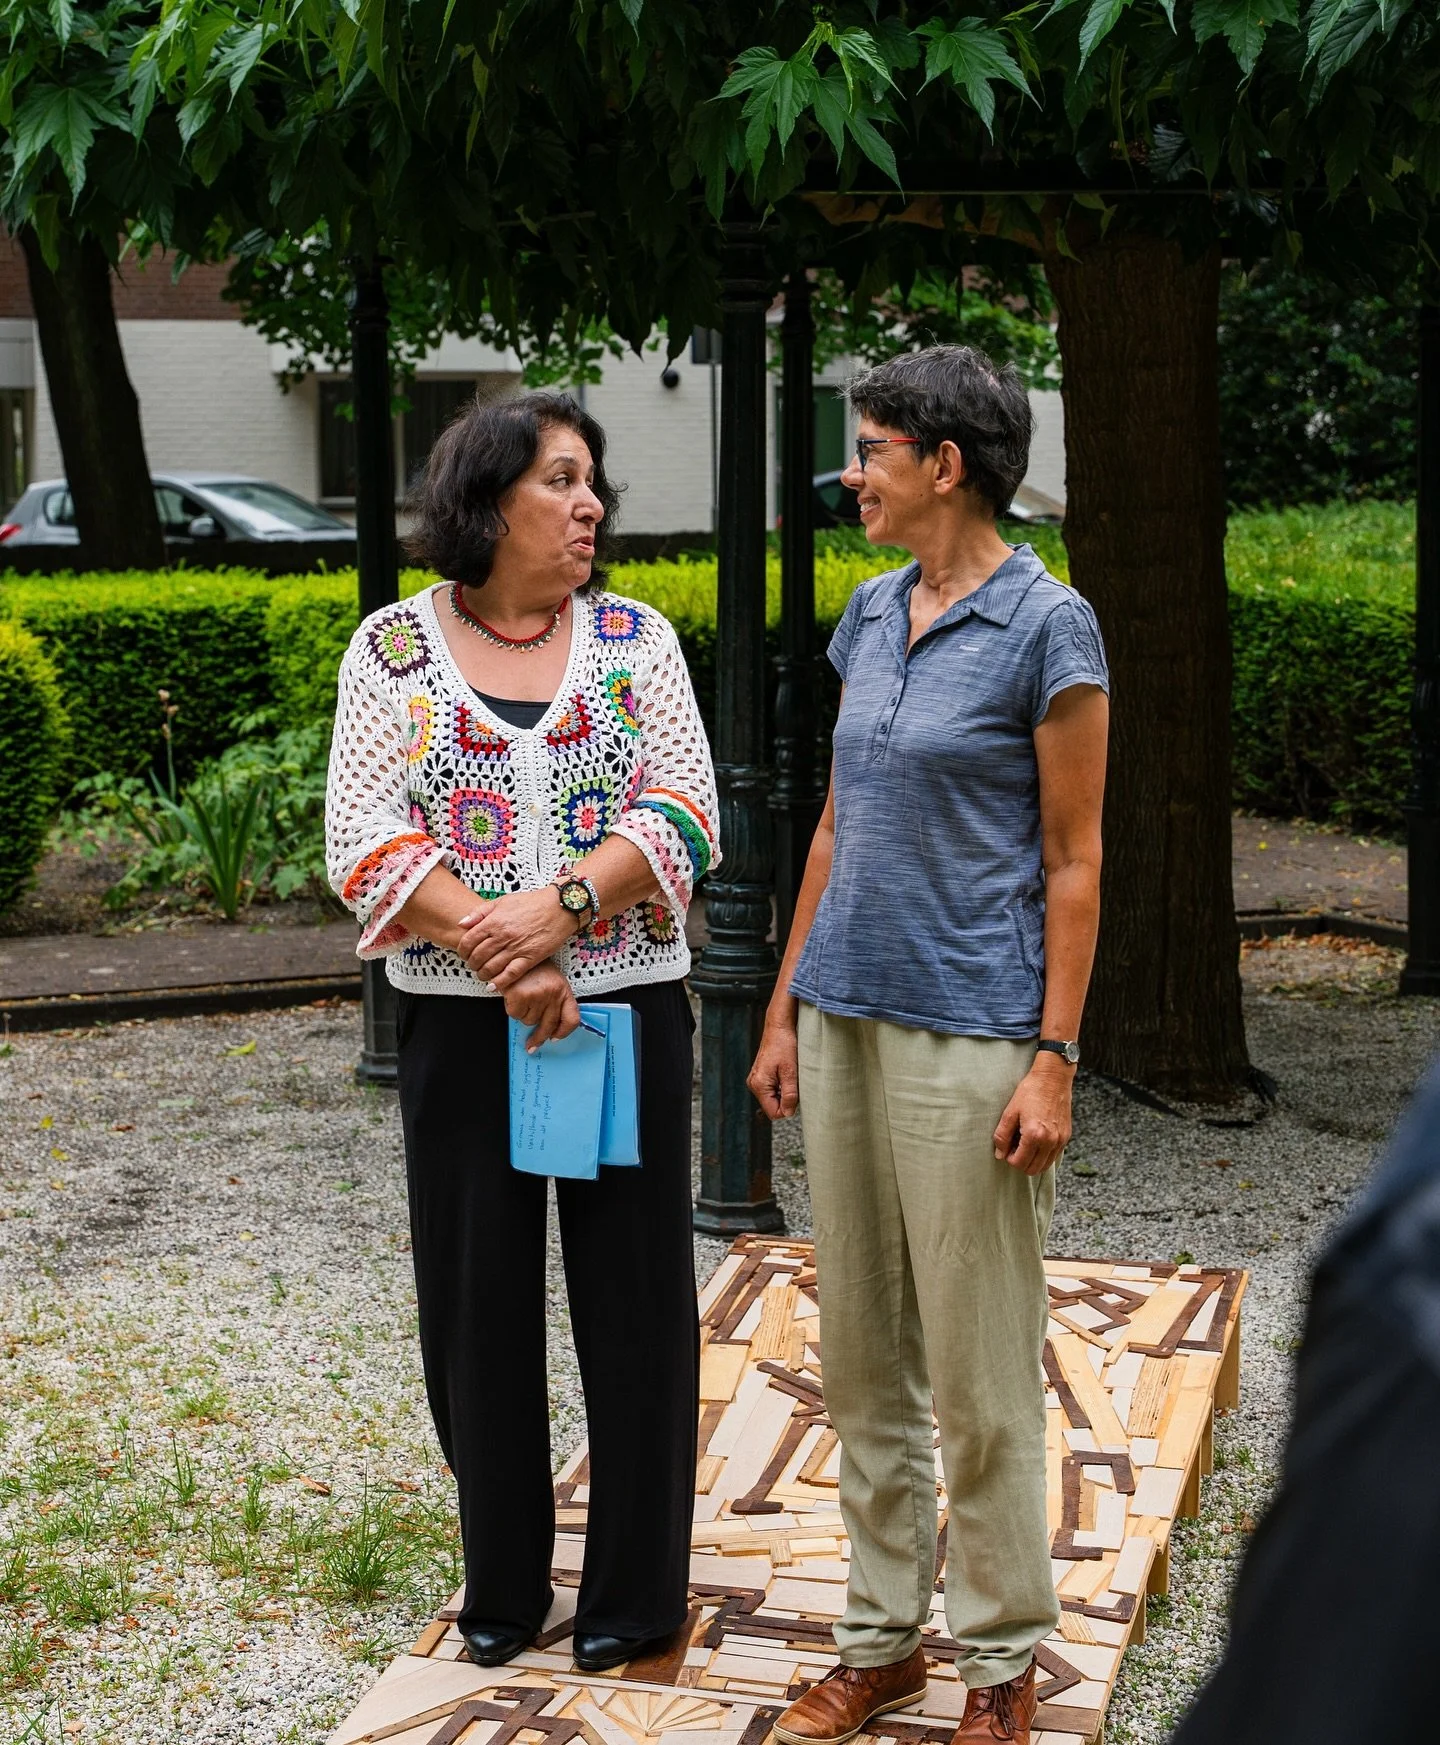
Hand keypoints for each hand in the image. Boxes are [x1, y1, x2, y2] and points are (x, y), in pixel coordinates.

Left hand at [456, 889, 576, 988]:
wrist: (559, 907)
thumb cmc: (531, 902)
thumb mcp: (503, 901)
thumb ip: (480, 912)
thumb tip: (461, 924)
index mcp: (494, 921)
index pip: (468, 941)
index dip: (462, 951)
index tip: (464, 954)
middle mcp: (503, 936)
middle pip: (478, 957)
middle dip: (472, 964)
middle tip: (474, 965)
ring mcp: (516, 948)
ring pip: (491, 968)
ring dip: (483, 974)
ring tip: (483, 974)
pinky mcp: (530, 958)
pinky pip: (510, 975)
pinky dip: (499, 982)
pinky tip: (494, 985)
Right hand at [503, 962, 580, 1048]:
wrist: (516, 952)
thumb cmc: (534, 969)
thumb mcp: (551, 982)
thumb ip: (553, 1003)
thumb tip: (548, 1030)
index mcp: (564, 990)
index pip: (572, 1019)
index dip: (563, 1033)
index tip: (554, 1039)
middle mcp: (554, 994)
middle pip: (548, 1026)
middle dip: (538, 1038)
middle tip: (531, 1045)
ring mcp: (538, 995)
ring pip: (529, 1021)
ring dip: (523, 1014)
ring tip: (522, 998)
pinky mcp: (520, 996)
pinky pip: (515, 1015)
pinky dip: (512, 1008)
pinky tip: (514, 995)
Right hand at [748, 1019, 799, 1120]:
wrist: (779, 1027)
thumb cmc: (784, 1045)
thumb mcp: (791, 1071)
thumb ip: (790, 1094)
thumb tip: (788, 1113)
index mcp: (759, 1085)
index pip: (774, 1113)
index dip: (788, 1108)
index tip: (796, 1093)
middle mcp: (754, 1084)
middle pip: (773, 1106)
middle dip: (786, 1099)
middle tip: (794, 1081)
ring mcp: (756, 1080)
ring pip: (774, 1098)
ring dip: (785, 1091)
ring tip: (790, 1075)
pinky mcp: (760, 1076)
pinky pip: (772, 1090)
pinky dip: (782, 1085)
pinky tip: (786, 1073)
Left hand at [993, 1056, 1073, 1175]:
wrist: (1053, 1078)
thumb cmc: (1031, 1091)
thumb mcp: (1010, 1111)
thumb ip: (1002, 1135)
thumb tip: (1000, 1154)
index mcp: (1034, 1135)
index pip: (1020, 1163)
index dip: (1009, 1159)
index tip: (1006, 1148)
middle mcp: (1050, 1141)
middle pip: (1033, 1169)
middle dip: (1021, 1163)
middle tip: (1014, 1148)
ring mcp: (1060, 1140)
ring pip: (1045, 1166)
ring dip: (1033, 1161)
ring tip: (1025, 1145)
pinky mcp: (1066, 1136)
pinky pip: (1054, 1156)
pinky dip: (1044, 1155)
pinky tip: (1036, 1141)